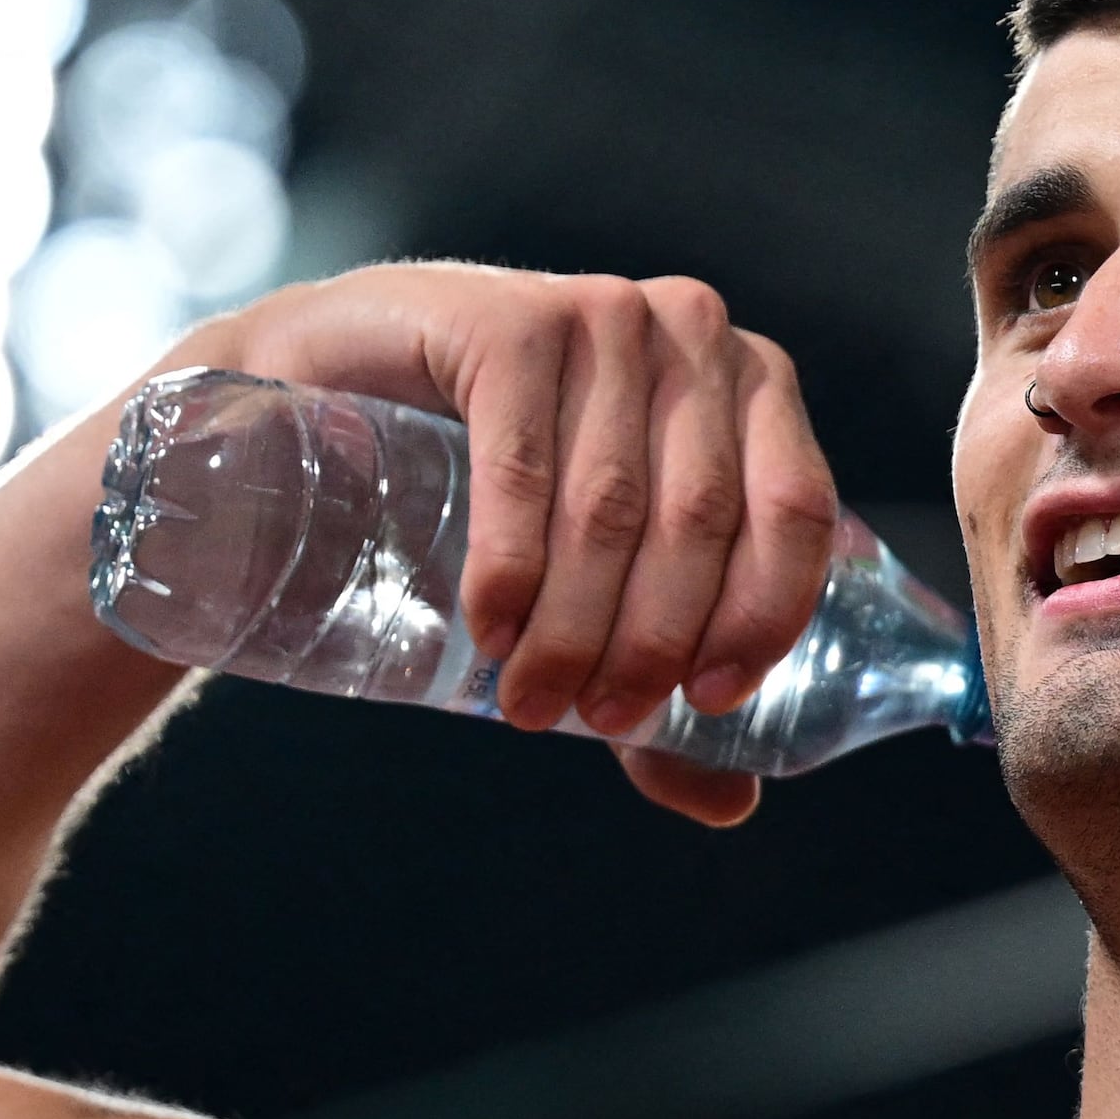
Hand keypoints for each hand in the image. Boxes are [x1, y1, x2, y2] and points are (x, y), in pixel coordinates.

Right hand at [220, 263, 838, 826]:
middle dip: (648, 643)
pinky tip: (490, 627)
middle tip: (591, 717)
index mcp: (750, 385)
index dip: (760, 616)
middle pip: (700, 521)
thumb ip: (665, 684)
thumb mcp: (592, 592)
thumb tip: (735, 803)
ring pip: (611, 507)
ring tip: (530, 697)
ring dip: (573, 626)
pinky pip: (525, 469)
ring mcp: (600, 315)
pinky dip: (510, 567)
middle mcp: (691, 332)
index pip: (796, 510)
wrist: (323, 396)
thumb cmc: (484, 494)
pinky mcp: (508, 319)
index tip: (707, 702)